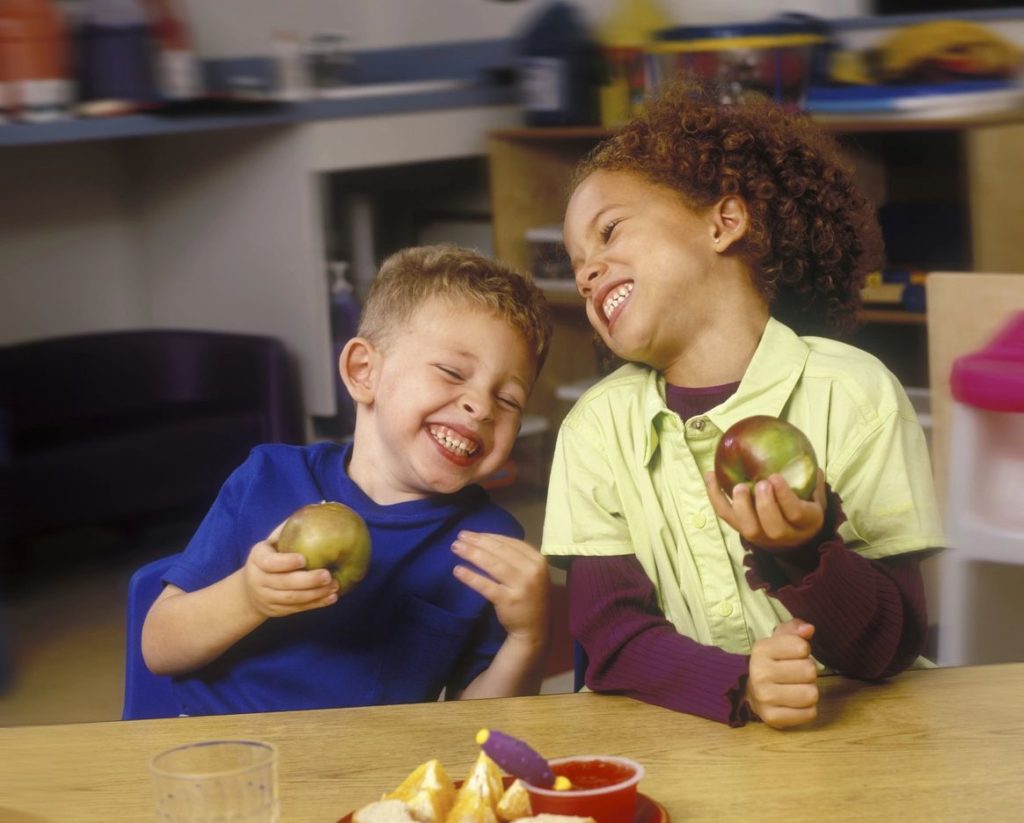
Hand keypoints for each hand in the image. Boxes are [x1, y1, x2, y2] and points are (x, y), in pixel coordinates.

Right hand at [242, 521, 339, 617]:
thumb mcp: (272, 541)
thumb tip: (321, 504)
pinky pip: (297, 609)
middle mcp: (259, 580)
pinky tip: (332, 598)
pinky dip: (316, 604)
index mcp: (257, 559)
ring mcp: (267, 598)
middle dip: (307, 581)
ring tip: (335, 586)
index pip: (269, 563)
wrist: (249, 591)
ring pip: (292, 599)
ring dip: (315, 594)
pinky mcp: (276, 611)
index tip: (304, 559)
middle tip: (328, 575)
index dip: (285, 562)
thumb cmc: (270, 556)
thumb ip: (291, 526)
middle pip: (283, 583)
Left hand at [451, 531, 550, 647]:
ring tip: (456, 547)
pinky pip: (486, 585)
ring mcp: (521, 586)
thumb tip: (486, 539)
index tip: (472, 534)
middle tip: (460, 536)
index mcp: (538, 560)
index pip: (510, 542)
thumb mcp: (531, 572)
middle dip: (478, 541)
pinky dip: (471, 577)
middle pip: (499, 551)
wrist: (533, 628)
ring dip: (471, 554)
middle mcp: (532, 571)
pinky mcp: (508, 600)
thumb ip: (516, 557)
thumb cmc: (529, 596)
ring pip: (492, 565)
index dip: (489, 536)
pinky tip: (458, 570)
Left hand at [705, 468, 826, 550]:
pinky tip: (710, 475)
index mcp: (806, 523)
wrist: (795, 540)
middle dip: (765, 504)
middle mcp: (784, 534)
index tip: (776, 477)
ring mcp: (761, 536)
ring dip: (741, 506)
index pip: (796, 514)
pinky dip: (715, 496)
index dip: (785, 497)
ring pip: (748, 528)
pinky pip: (726, 516)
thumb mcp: (816, 499)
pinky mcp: (741, 530)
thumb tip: (809, 461)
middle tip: (760, 483)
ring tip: (739, 486)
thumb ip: (814, 482)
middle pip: (773, 527)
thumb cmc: (805, 512)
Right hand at [746, 619, 818, 728]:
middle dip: (808, 672)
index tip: (793, 655)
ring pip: (811, 694)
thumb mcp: (779, 641)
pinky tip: (795, 703)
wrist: (751, 691)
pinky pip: (809, 713)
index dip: (803, 651)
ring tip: (796, 688)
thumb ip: (795, 629)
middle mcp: (759, 673)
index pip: (801, 647)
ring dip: (809, 691)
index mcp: (761, 650)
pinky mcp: (773, 718)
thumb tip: (809, 629)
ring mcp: (764, 698)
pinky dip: (807, 709)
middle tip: (795, 674)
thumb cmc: (773, 662)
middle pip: (809, 671)